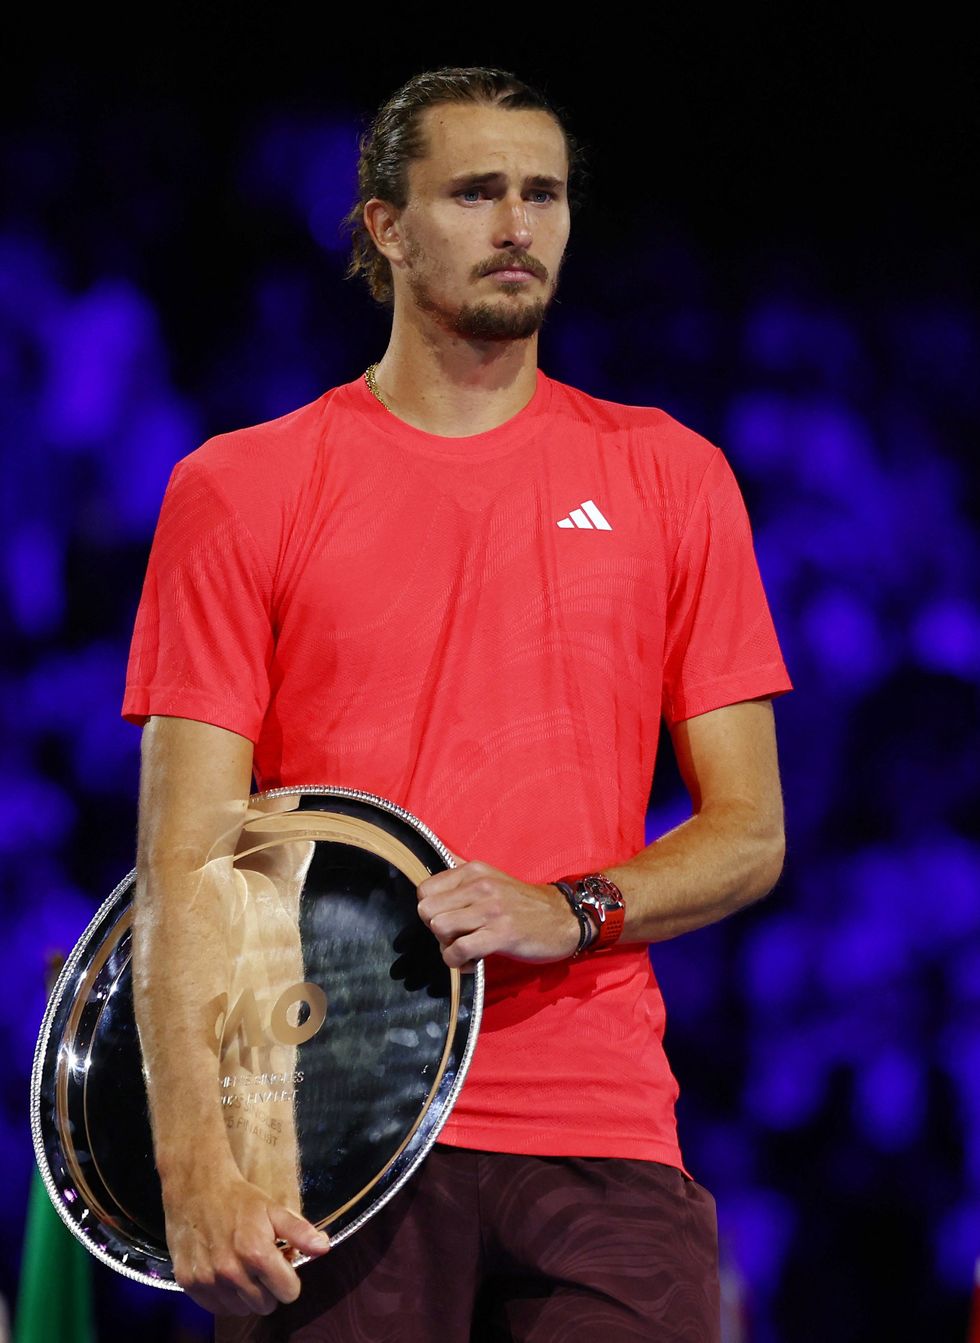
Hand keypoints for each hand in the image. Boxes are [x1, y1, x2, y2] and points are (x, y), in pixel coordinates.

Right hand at [163, 1171, 329, 1315]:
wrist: (197, 1189)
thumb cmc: (238, 1199)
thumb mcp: (274, 1209)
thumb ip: (300, 1232)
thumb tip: (323, 1248)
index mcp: (256, 1253)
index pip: (288, 1293)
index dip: (289, 1279)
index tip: (282, 1265)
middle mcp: (231, 1272)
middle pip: (265, 1306)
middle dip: (269, 1288)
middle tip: (261, 1265)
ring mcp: (208, 1280)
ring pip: (240, 1310)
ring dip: (245, 1294)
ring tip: (241, 1267)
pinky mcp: (189, 1283)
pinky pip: (216, 1307)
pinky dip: (223, 1296)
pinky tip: (224, 1272)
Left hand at [416, 859, 580, 969]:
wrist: (564, 917)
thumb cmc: (523, 903)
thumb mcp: (491, 878)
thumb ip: (463, 872)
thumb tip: (437, 859)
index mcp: (473, 871)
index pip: (424, 890)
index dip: (430, 911)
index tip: (449, 920)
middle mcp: (480, 885)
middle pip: (426, 911)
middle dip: (436, 931)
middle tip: (457, 937)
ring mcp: (491, 909)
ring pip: (439, 928)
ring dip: (447, 947)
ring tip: (465, 949)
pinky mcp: (502, 934)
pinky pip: (460, 950)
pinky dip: (458, 962)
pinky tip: (471, 962)